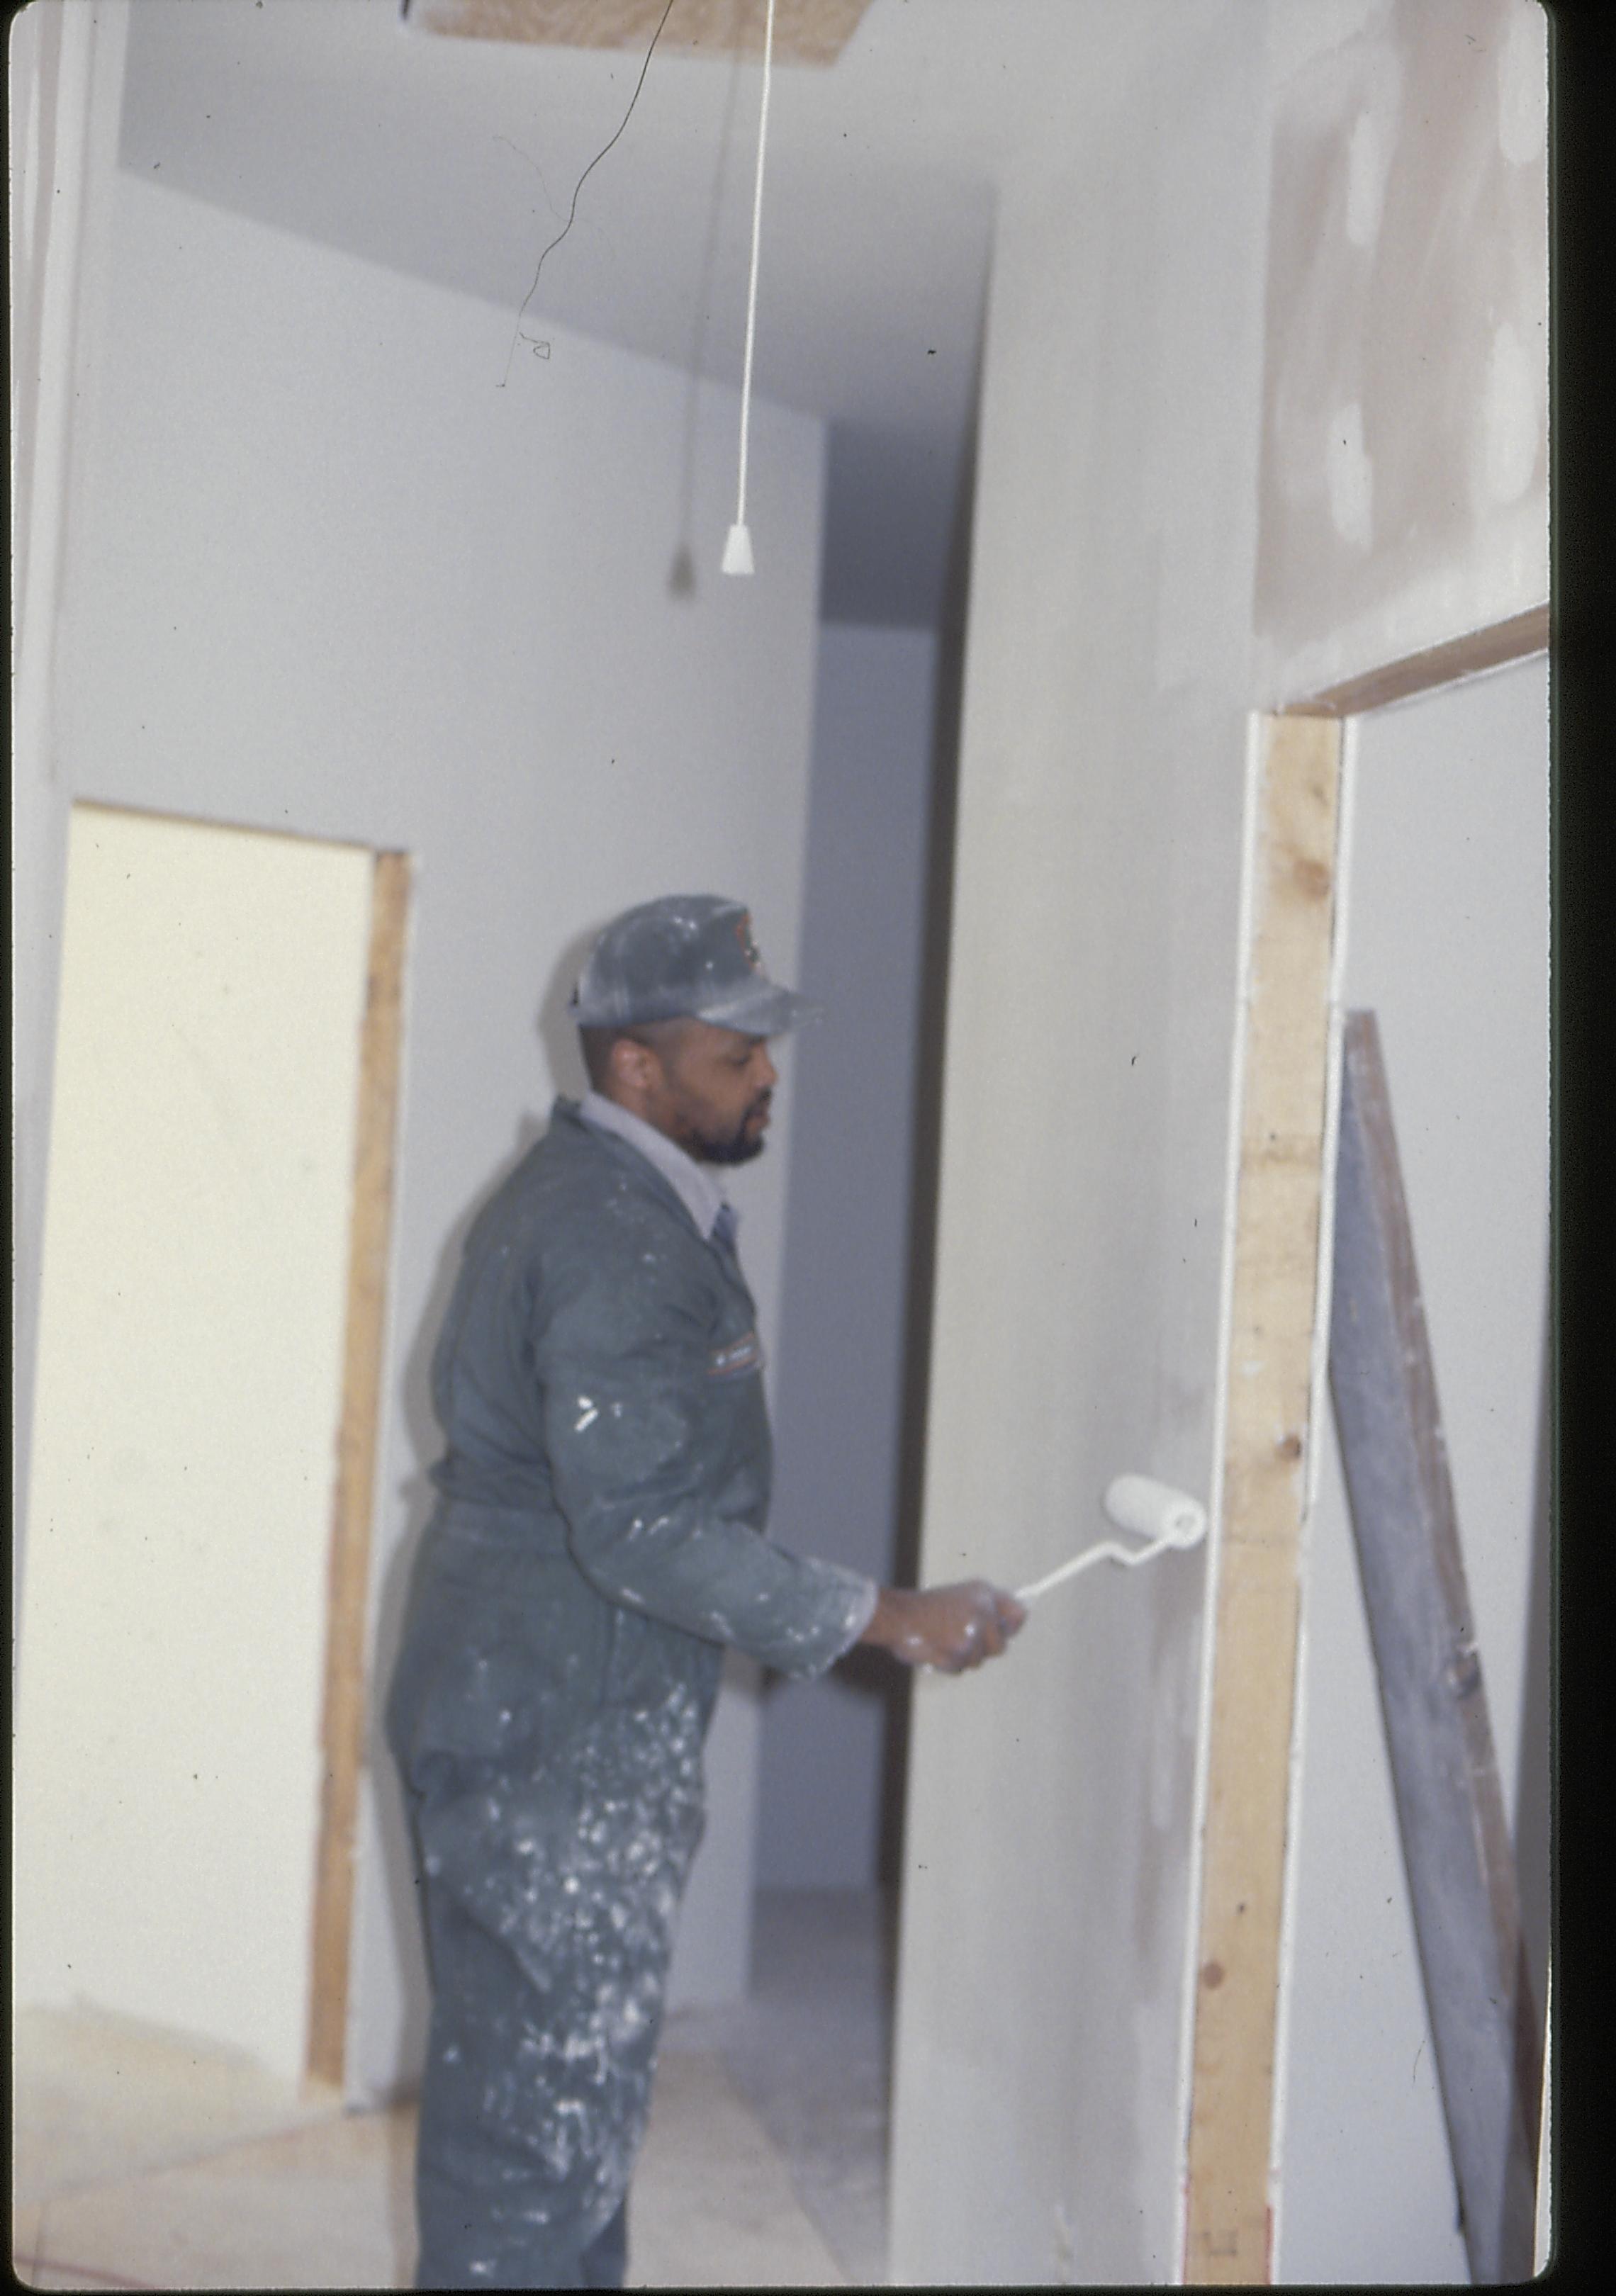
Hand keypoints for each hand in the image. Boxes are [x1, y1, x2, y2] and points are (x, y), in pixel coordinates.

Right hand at [860, 1579, 1026, 1672]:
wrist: (898, 1617)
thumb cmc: (928, 1608)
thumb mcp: (962, 1595)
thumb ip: (988, 1607)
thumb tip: (1015, 1621)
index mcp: (984, 1594)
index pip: (1018, 1614)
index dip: (1011, 1626)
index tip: (1003, 1631)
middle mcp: (983, 1611)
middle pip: (1000, 1646)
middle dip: (983, 1648)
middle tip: (961, 1637)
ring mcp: (972, 1633)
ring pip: (979, 1660)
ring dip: (963, 1656)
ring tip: (943, 1640)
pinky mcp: (959, 1652)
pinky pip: (961, 1668)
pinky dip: (950, 1664)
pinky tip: (936, 1649)